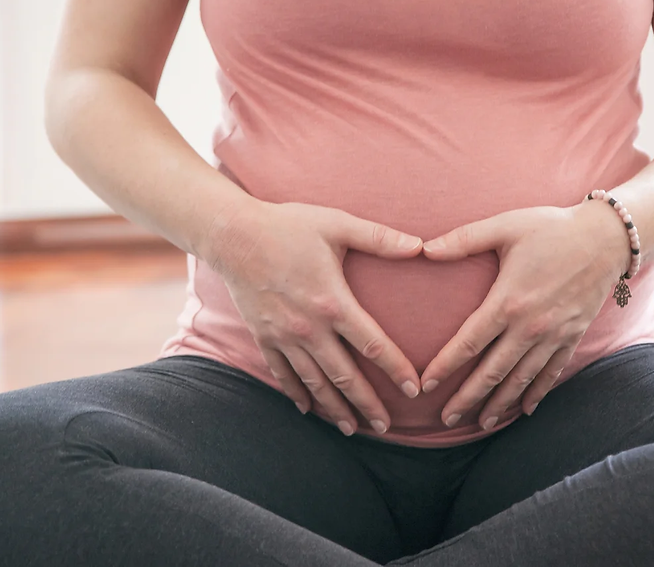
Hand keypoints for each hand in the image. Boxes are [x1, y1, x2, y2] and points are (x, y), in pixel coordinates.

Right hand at [208, 200, 423, 435]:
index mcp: (333, 303)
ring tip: (353, 429)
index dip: (396, 370)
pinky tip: (309, 410)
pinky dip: (297, 394)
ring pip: (314, 383)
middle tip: (386, 426)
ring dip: (335, 408)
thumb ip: (380, 238)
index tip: (414, 390)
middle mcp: (309, 328)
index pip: (373, 346)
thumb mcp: (337, 224)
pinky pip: (282, 374)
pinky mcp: (263, 337)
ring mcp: (284, 336)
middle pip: (344, 376)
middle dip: (367, 404)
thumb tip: (421, 246)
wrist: (232, 235)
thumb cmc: (288, 226)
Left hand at [420, 201, 631, 429]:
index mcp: (508, 301)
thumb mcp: (505, 226)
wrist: (607, 237)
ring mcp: (554, 336)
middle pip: (492, 373)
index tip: (426, 386)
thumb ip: (463, 239)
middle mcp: (530, 327)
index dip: (445, 367)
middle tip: (446, 420)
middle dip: (467, 399)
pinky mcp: (572, 337)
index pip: (468, 344)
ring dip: (499, 404)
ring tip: (480, 424)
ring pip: (521, 380)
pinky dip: (536, 394)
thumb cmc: (551, 227)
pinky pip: (551, 374)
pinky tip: (523, 411)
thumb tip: (423, 249)